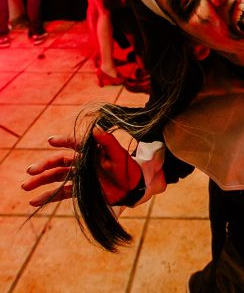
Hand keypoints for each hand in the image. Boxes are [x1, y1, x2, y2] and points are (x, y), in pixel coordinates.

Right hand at [22, 126, 142, 206]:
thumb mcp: (119, 154)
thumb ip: (108, 141)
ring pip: (57, 177)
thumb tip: (96, 128)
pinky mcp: (80, 190)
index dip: (63, 141)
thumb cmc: (127, 167)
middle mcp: (83, 162)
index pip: (74, 144)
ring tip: (26, 186)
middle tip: (31, 170)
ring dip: (41, 180)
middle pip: (60, 162)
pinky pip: (61, 193)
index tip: (51, 141)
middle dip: (45, 165)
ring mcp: (80, 176)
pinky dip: (48, 196)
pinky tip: (34, 201)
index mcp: (91, 151)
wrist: (133, 186)